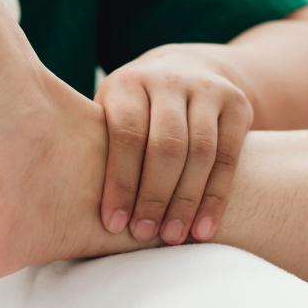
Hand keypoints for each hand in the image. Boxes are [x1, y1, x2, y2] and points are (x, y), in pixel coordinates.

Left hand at [96, 44, 253, 244]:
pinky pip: (228, 157)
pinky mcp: (236, 103)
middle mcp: (168, 80)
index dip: (120, 182)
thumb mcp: (111, 111)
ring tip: (173, 238)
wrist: (187, 69)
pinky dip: (216, 198)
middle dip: (155, 196)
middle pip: (166, 146)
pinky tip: (203, 229)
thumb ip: (98, 146)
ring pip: (201, 153)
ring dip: (186, 202)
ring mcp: (205, 89)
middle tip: (145, 235)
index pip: (126, 135)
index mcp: (128, 83)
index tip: (114, 223)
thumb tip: (71, 203)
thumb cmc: (134, 109)